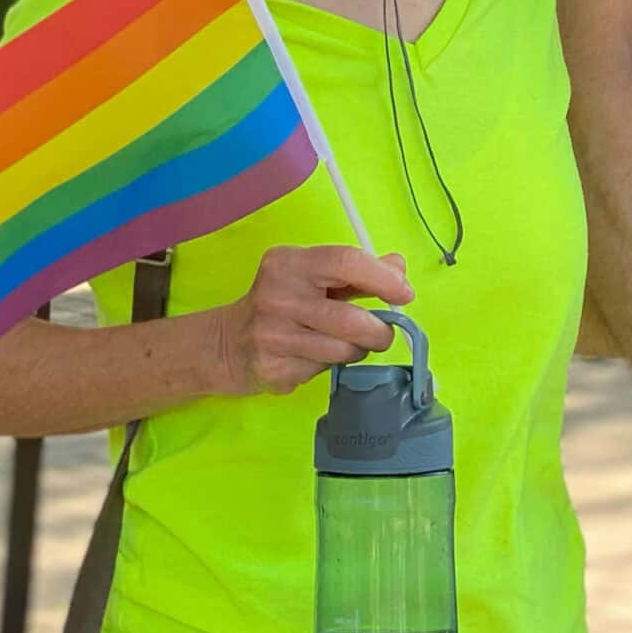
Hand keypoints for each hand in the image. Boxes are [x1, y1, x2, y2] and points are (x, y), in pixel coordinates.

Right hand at [213, 246, 414, 397]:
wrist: (226, 343)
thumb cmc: (280, 303)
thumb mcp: (311, 276)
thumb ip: (356, 271)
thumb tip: (398, 267)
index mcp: (288, 263)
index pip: (345, 262)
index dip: (383, 279)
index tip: (405, 294)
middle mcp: (277, 296)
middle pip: (351, 318)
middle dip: (379, 331)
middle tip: (383, 333)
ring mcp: (272, 336)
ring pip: (343, 350)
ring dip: (357, 350)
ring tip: (345, 344)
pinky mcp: (273, 369)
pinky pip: (324, 371)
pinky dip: (331, 366)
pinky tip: (313, 356)